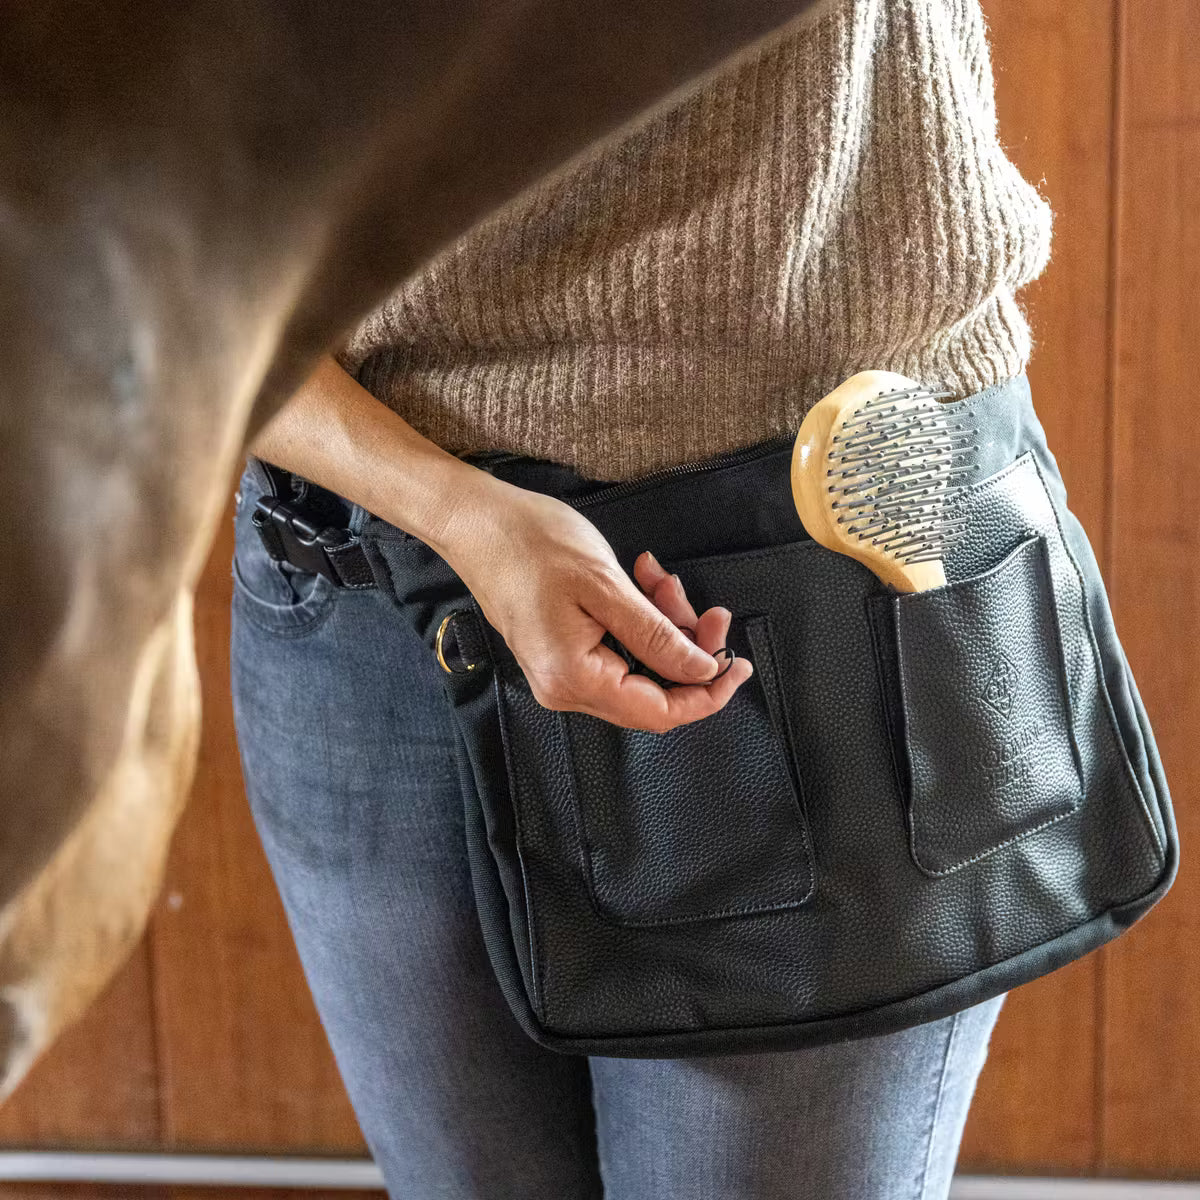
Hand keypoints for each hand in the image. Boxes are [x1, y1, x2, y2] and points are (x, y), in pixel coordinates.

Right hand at [434, 472, 754, 731]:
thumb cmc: (531, 544)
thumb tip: (702, 672)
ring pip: (640, 666)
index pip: (661, 711)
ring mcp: (560, 672)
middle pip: (654, 691)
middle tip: (706, 606)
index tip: (739, 664)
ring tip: (660, 579)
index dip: (708, 693)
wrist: (476, 521)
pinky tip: (642, 580)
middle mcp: (565, 688)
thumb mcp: (606, 586)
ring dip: (664, 626)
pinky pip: (618, 649)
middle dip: (687, 648)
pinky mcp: (561, 652)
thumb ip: (657, 637)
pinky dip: (640, 620)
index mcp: (575, 678)